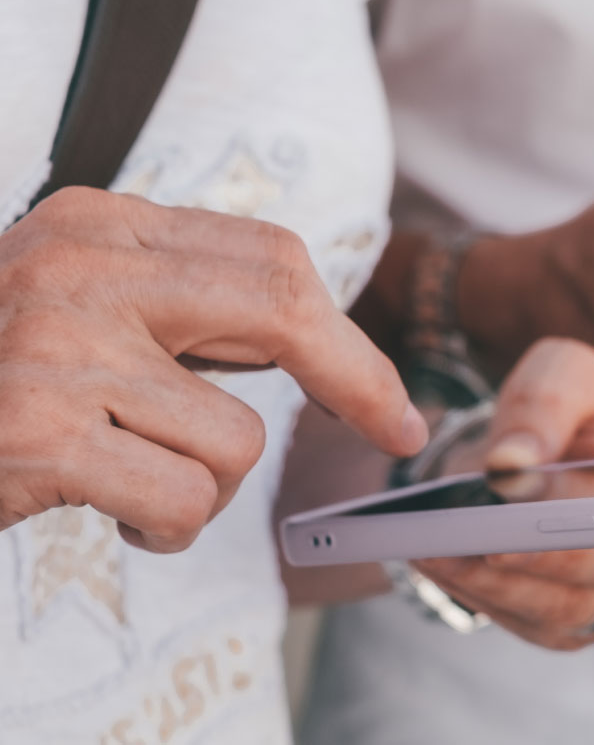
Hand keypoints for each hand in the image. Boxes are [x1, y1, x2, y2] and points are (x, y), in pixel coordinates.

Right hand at [0, 188, 426, 551]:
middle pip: (285, 307)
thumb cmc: (0, 374)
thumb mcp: (81, 305)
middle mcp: (80, 269)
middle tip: (394, 426)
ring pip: (234, 439)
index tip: (389, 394)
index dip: (349, 333)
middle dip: (356, 379)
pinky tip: (109, 510)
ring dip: (201, 485)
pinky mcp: (37, 434)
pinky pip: (183, 502)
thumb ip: (181, 306)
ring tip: (129, 476)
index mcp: (102, 226)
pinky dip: (163, 528)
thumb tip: (322, 347)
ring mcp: (56, 349)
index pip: (272, 260)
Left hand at [412, 338, 593, 650]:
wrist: (545, 447)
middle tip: (457, 542)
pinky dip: (488, 601)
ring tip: (432, 550)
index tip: (522, 529)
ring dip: (495, 586)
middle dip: (530, 559)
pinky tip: (443, 567)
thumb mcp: (560, 375)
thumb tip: (512, 465)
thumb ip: (544, 406)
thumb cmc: (568, 405)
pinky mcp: (593, 623)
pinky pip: (540, 627)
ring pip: (569, 609)